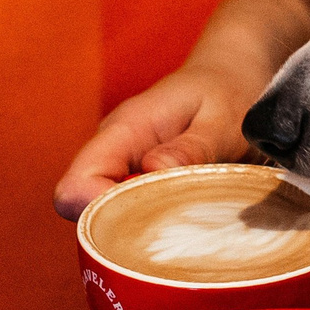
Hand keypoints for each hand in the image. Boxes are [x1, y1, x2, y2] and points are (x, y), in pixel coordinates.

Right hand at [53, 62, 266, 216]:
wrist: (232, 76)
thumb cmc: (228, 92)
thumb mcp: (223, 119)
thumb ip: (192, 147)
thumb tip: (154, 170)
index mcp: (124, 130)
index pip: (77, 186)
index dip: (100, 214)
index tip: (149, 223)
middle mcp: (114, 154)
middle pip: (86, 212)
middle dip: (123, 233)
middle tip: (177, 230)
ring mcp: (125, 170)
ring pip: (109, 219)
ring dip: (143, 231)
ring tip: (188, 224)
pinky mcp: (142, 184)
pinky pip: (134, 217)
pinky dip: (156, 227)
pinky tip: (189, 222)